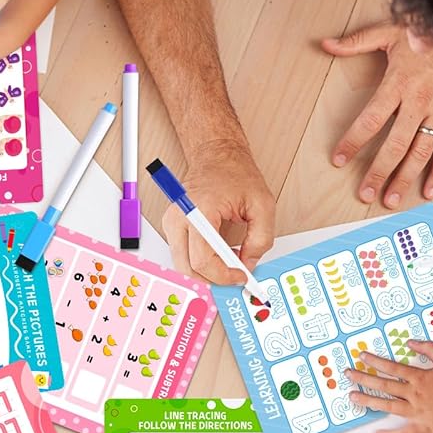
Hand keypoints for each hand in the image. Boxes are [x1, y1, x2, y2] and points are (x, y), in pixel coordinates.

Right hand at [165, 140, 274, 283]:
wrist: (216, 155)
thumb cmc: (234, 172)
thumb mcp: (262, 205)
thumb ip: (260, 239)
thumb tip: (249, 263)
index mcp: (199, 210)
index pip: (202, 259)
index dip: (223, 275)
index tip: (241, 276)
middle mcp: (179, 217)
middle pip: (188, 267)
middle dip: (213, 278)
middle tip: (234, 275)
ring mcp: (171, 222)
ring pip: (183, 264)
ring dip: (206, 270)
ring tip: (228, 261)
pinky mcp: (171, 225)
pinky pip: (182, 254)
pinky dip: (199, 262)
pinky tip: (217, 254)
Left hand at [322, 23, 432, 206]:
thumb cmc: (430, 33)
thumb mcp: (390, 33)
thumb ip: (356, 42)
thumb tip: (324, 44)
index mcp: (398, 85)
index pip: (370, 120)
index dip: (352, 142)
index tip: (338, 159)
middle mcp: (419, 103)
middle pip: (394, 145)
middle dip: (377, 172)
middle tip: (364, 193)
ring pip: (420, 152)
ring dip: (405, 178)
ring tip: (390, 199)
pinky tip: (429, 190)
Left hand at [345, 340, 432, 432]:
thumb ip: (430, 349)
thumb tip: (411, 342)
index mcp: (419, 379)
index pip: (391, 368)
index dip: (375, 361)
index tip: (362, 356)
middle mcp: (414, 395)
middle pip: (384, 385)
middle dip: (363, 378)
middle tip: (348, 374)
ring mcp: (416, 412)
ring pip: (388, 406)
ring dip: (369, 401)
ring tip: (352, 397)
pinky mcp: (423, 427)